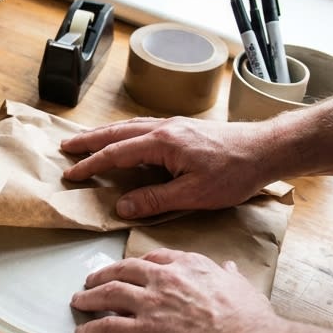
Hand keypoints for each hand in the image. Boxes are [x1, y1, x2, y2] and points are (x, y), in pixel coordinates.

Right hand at [60, 116, 278, 217]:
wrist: (266, 150)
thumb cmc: (234, 173)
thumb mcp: (193, 195)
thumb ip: (155, 200)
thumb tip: (123, 207)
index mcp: (162, 143)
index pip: (116, 153)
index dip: (91, 164)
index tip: (72, 174)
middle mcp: (164, 128)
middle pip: (116, 132)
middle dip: (89, 140)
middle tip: (66, 146)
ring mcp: (174, 125)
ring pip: (129, 126)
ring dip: (105, 134)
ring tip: (87, 140)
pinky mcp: (184, 128)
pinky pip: (144, 127)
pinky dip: (125, 132)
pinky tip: (125, 138)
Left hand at [71, 248, 279, 332]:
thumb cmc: (253, 324)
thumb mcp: (245, 290)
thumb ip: (231, 278)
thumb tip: (230, 268)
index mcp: (191, 267)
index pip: (156, 259)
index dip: (139, 265)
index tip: (130, 269)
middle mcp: (166, 280)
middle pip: (124, 270)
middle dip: (104, 274)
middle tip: (91, 280)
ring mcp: (150, 304)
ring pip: (108, 294)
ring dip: (89, 297)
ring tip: (79, 302)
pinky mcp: (140, 332)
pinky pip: (106, 327)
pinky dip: (91, 329)